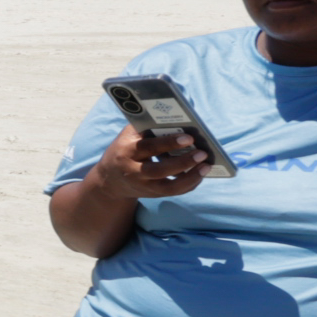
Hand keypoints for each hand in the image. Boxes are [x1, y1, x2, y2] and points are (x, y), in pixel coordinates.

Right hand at [85, 124, 207, 200]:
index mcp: (127, 151)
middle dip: (183, 162)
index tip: (189, 138)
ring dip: (190, 178)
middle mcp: (133, 171)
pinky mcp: (152, 194)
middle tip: (202, 153)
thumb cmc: (126, 149)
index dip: (169, 143)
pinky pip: (174, 192)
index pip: (148, 147)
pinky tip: (200, 174)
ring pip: (168, 187)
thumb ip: (148, 128)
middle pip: (158, 170)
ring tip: (206, 166)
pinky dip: (189, 184)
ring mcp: (143, 185)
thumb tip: (180, 121)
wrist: (110, 179)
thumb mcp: (129, 136)